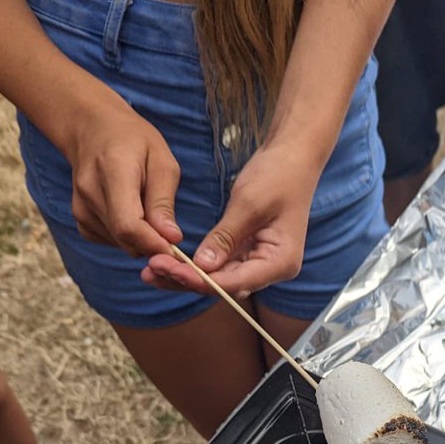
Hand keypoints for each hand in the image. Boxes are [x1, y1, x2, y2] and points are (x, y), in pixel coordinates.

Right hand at [61, 93, 182, 258]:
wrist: (93, 130)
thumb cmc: (133, 141)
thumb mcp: (161, 161)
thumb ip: (163, 202)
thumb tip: (171, 239)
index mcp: (113, 170)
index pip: (128, 225)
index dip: (152, 243)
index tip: (173, 247)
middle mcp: (90, 191)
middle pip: (125, 238)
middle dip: (152, 242)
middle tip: (167, 226)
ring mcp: (81, 207)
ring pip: (121, 243)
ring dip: (141, 237)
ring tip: (144, 205)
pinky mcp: (81, 220)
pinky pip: (112, 241)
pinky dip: (127, 236)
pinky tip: (130, 210)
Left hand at [142, 140, 321, 296]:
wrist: (293, 158)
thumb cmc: (278, 175)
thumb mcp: (249, 204)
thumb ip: (225, 237)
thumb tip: (202, 266)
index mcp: (280, 262)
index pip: (235, 282)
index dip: (200, 280)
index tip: (168, 269)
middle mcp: (271, 270)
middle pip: (224, 286)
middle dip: (187, 280)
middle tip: (151, 270)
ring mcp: (259, 263)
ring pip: (218, 279)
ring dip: (186, 275)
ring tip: (151, 270)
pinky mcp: (247, 253)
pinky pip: (218, 265)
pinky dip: (195, 264)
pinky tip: (169, 261)